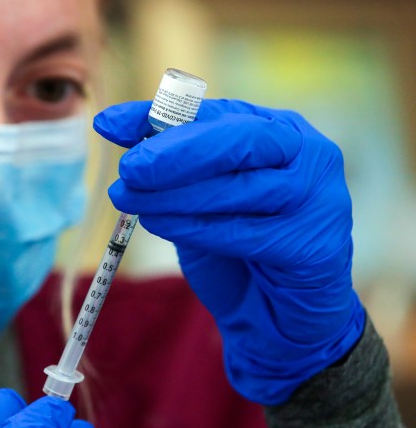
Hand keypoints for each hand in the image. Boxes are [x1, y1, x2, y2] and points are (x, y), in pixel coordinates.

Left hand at [93, 99, 365, 404]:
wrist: (276, 315)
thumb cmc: (236, 247)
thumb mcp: (198, 197)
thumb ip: (170, 163)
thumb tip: (115, 127)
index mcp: (278, 130)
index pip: (214, 111)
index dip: (158, 115)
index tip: (109, 124)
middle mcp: (307, 155)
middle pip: (240, 140)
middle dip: (176, 152)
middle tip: (128, 166)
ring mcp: (319, 198)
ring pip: (238, 187)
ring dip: (174, 194)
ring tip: (127, 198)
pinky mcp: (313, 245)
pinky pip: (243, 232)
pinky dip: (194, 226)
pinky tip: (155, 222)